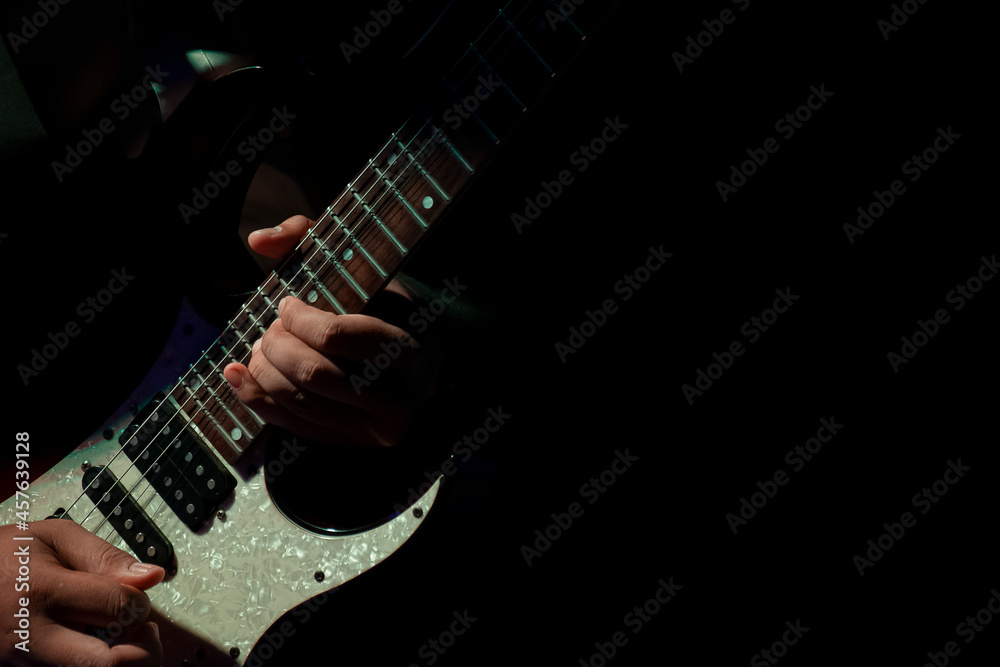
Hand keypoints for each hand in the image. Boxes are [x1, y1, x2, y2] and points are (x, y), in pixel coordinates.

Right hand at [0, 520, 163, 666]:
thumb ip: (104, 556)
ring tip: (123, 642)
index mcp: (42, 591)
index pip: (117, 606)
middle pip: (108, 664)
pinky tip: (94, 649)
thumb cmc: (5, 558)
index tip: (138, 597)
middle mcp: (30, 636)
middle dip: (143, 652)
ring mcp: (22, 663)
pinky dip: (93, 665)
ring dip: (121, 662)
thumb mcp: (53, 538)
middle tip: (144, 634)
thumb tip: (150, 576)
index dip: (141, 602)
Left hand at [222, 215, 438, 446]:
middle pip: (312, 373)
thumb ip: (310, 238)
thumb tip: (258, 240)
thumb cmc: (387, 309)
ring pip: (298, 401)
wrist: (422, 363)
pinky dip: (256, 397)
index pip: (335, 337)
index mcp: (408, 350)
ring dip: (264, 369)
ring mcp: (375, 431)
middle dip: (277, 345)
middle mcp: (397, 399)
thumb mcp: (364, 268)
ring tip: (261, 346)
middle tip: (272, 328)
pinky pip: (292, 425)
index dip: (297, 318)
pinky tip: (239, 373)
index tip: (287, 304)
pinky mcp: (351, 445)